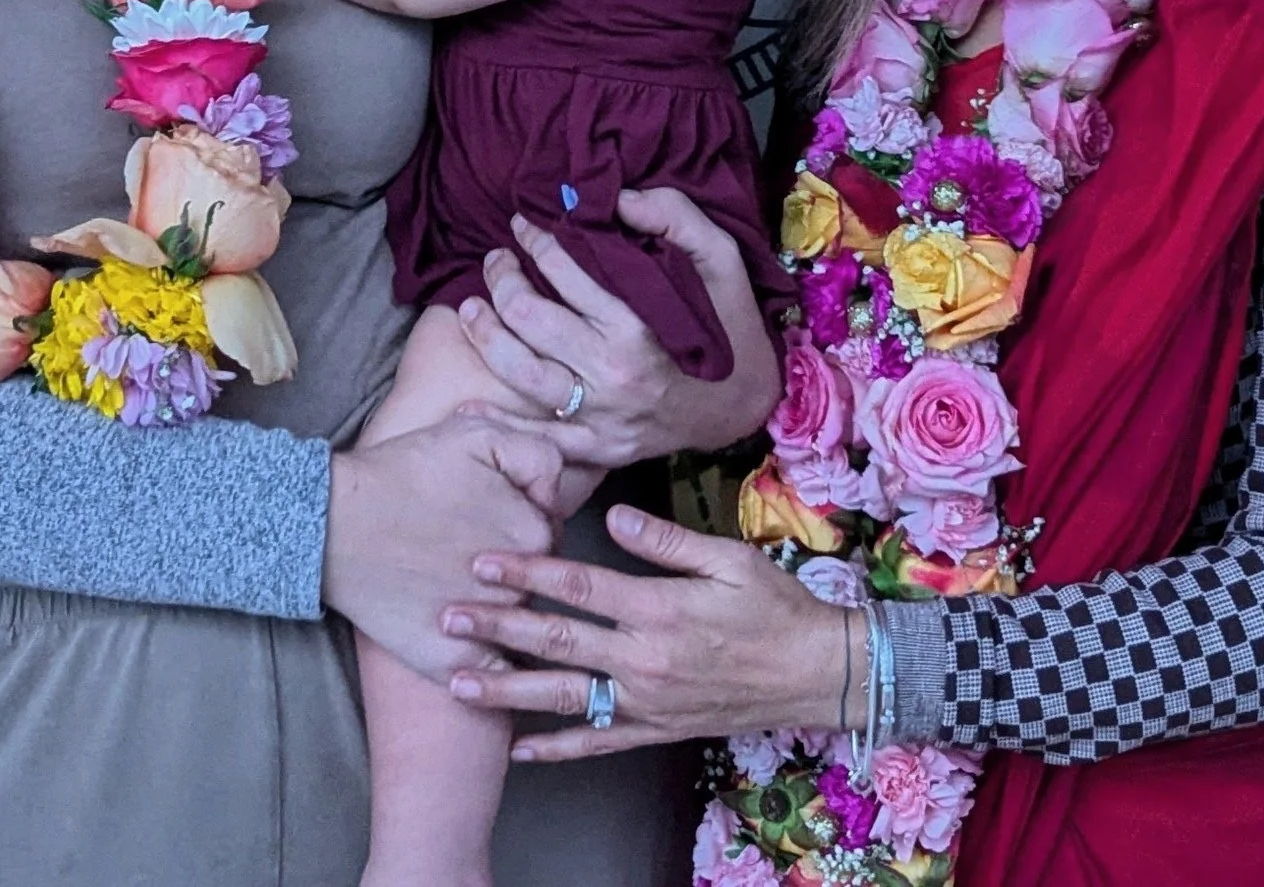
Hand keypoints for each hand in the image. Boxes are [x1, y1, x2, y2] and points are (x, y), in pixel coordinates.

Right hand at [321, 415, 561, 684]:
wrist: (334, 525)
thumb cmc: (403, 474)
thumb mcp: (476, 433)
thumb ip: (537, 452)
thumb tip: (562, 481)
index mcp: (534, 531)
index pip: (550, 528)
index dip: (520, 514)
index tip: (484, 509)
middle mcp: (520, 585)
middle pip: (535, 576)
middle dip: (510, 560)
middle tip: (463, 544)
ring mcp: (488, 631)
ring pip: (511, 621)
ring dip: (494, 606)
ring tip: (447, 580)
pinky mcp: (455, 667)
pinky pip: (490, 675)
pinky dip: (486, 669)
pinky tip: (462, 647)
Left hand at [441, 504, 849, 760]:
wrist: (816, 673)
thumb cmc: (774, 605)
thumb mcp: (727, 557)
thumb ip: (665, 540)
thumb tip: (612, 515)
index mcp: (659, 609)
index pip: (578, 586)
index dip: (526, 572)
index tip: (482, 560)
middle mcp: (644, 659)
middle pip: (557, 642)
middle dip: (498, 628)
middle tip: (447, 619)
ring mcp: (648, 700)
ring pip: (565, 697)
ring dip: (509, 690)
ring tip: (460, 682)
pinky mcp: (658, 728)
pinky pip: (599, 742)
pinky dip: (556, 748)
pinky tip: (518, 749)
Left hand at [454, 189, 780, 465]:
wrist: (748, 408)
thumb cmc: (732, 329)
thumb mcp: (722, 260)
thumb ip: (676, 217)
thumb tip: (619, 199)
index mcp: (636, 325)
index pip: (564, 272)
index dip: (535, 240)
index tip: (522, 224)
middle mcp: (611, 372)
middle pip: (528, 317)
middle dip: (501, 278)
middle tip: (494, 259)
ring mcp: (600, 416)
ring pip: (519, 373)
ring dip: (485, 334)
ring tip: (470, 308)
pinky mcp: (598, 448)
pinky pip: (539, 438)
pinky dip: (499, 423)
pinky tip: (467, 409)